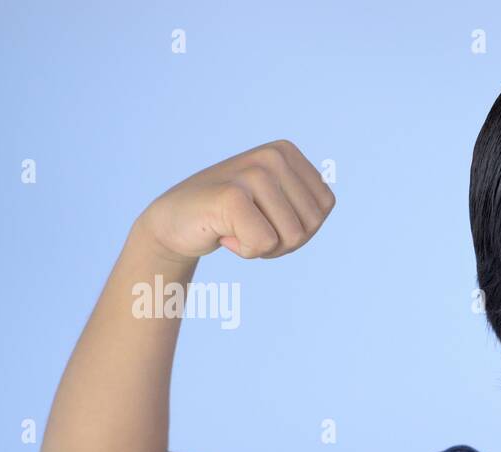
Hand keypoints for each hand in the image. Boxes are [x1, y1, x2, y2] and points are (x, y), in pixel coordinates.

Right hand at [134, 139, 334, 262]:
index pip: (324, 208)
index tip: (265, 217)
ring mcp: (253, 173)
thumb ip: (305, 203)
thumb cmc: (229, 217)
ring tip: (236, 228)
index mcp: (286, 152)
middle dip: (283, 240)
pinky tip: (223, 233)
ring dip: (264, 247)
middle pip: (311, 226)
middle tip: (249, 227)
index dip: (299, 227)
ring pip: (293, 238)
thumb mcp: (274, 202)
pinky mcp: (233, 196)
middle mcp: (273, 156)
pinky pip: (265, 244)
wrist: (173, 222)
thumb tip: (327, 203)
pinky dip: (245, 251)